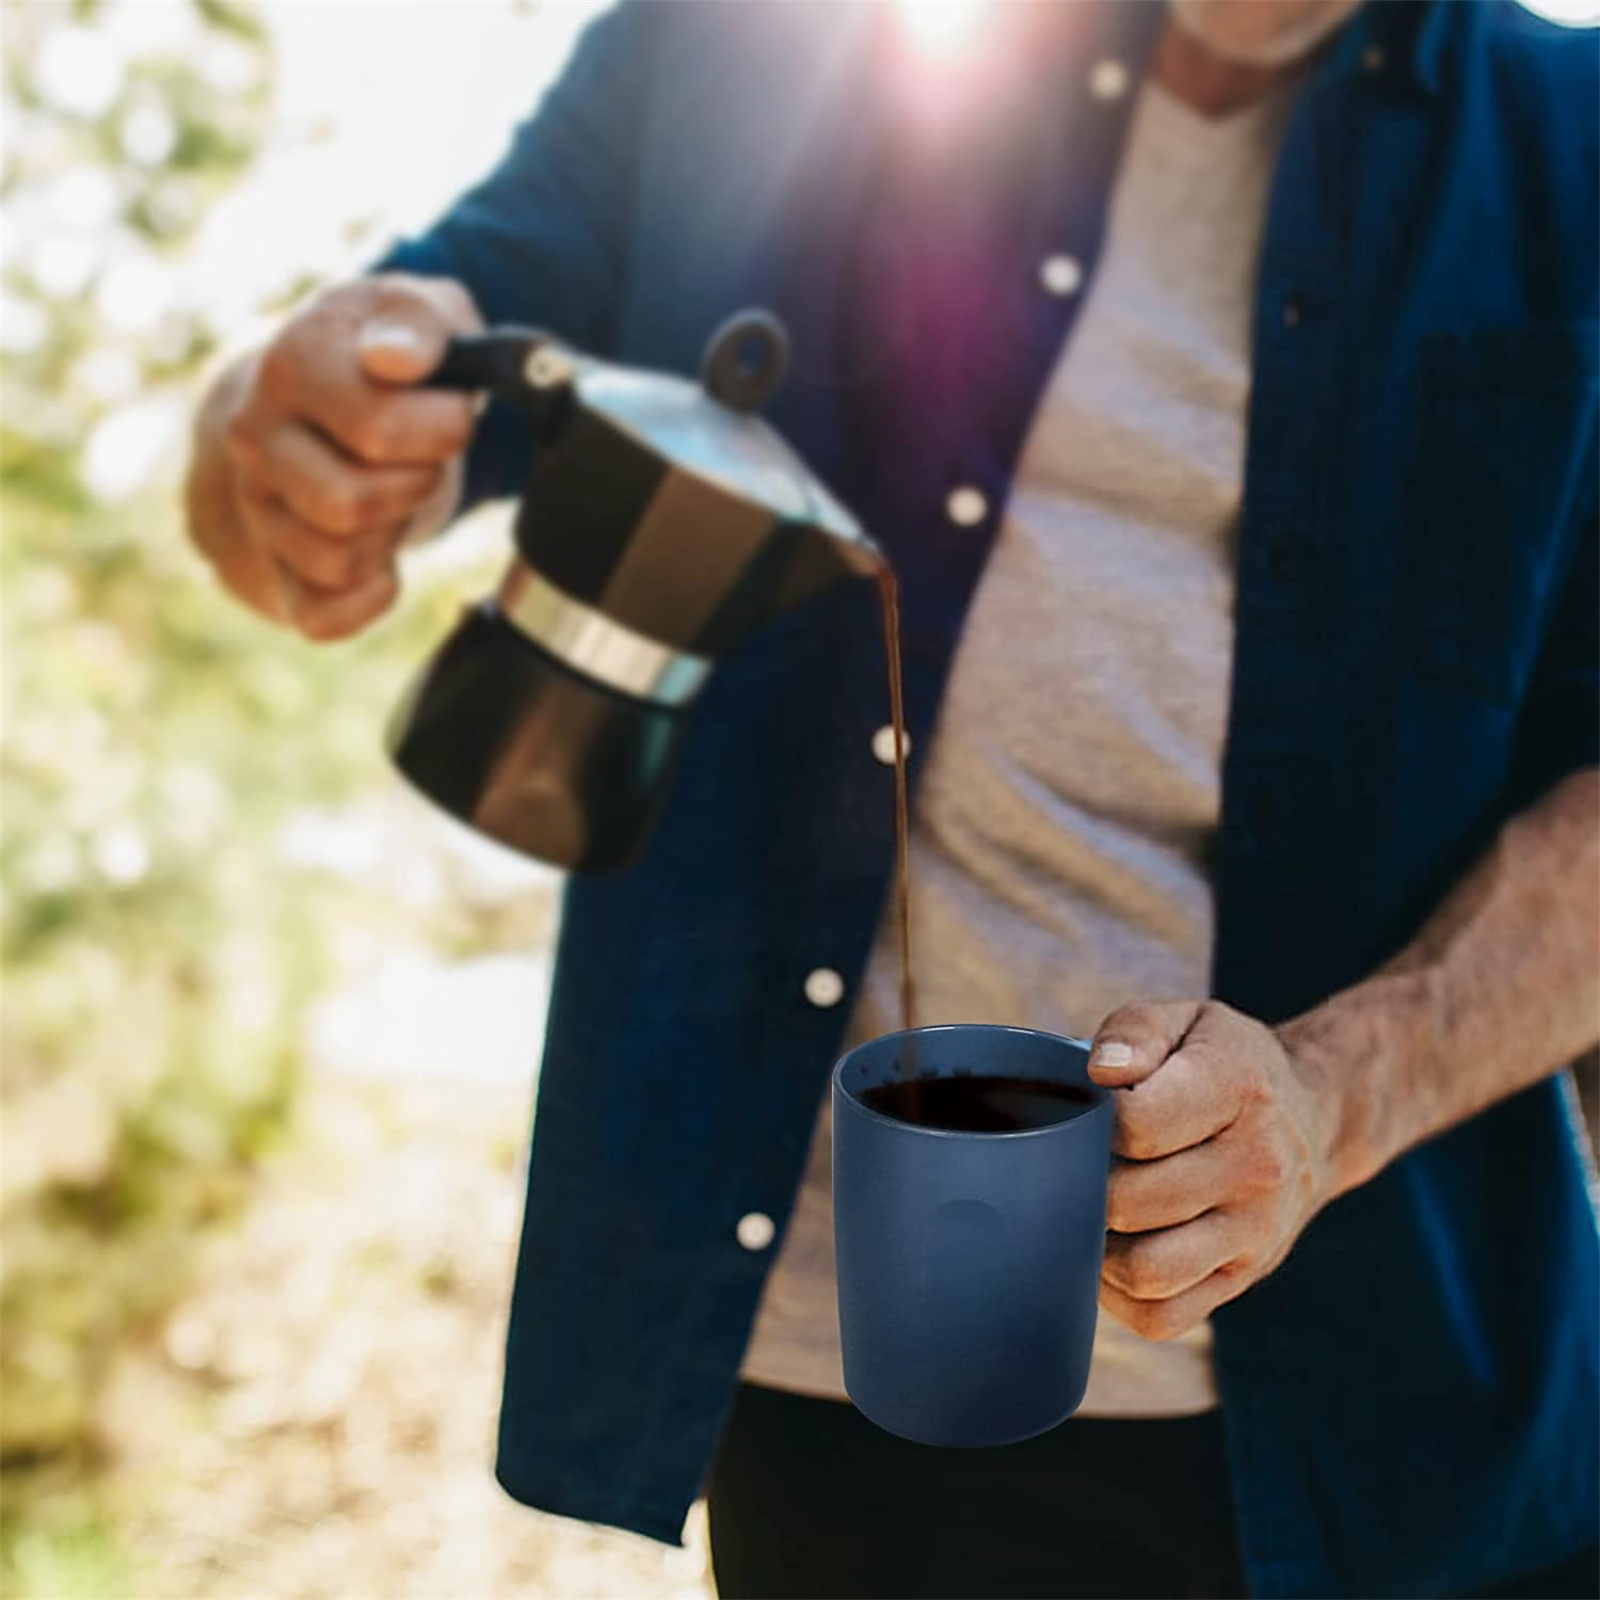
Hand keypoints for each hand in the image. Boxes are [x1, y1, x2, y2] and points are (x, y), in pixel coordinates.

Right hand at [201, 272, 481, 640]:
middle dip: (416, 484)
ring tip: (397, 493)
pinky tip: (387, 559)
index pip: (376, 428)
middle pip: (351, 504)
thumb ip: (418, 322)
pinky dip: (371, 598)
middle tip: (423, 457)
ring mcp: (260, 508)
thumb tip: (397, 359)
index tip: (450, 407)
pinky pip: (322, 617)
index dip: (444, 427)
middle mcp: (257, 439)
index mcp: (293, 367)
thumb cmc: (384, 350)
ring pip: (338, 561)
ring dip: (393, 534)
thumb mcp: (416, 308)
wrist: (328, 390)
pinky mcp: (278, 568)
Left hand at [1086, 999, 1342, 1340]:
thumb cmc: (1226, 1062)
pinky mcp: (1245, 1277)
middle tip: (1081, 1164)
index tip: (1098, 1110)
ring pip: (1147, 1271)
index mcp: (1238, 1090)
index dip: (1095, 1118)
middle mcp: (1257, 1166)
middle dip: (1086, 1182)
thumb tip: (1101, 1073)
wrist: (1316, 1117)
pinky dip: (1120, 1296)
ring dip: (1098, 1246)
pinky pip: (1162, 1317)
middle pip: (1130, 1201)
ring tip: (1092, 1209)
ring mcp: (1255, 1231)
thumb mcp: (1187, 1019)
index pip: (1137, 1124)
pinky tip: (1112, 1252)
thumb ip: (1135, 1030)